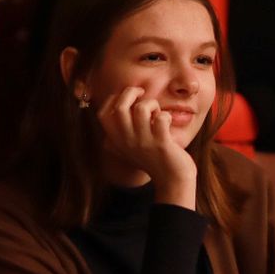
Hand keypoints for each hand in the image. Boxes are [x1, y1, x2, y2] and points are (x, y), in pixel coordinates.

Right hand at [94, 86, 197, 206]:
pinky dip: (166, 115)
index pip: (102, 113)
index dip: (112, 99)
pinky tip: (167, 123)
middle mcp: (126, 141)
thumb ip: (120, 132)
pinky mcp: (161, 144)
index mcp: (116, 141)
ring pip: (142, 108)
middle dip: (132, 92)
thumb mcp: (129, 148)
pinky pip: (161, 118)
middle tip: (143, 95)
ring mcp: (143, 142)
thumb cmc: (153, 159)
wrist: (172, 180)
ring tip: (157, 114)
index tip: (127, 98)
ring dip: (152, 104)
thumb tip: (116, 105)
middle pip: (120, 106)